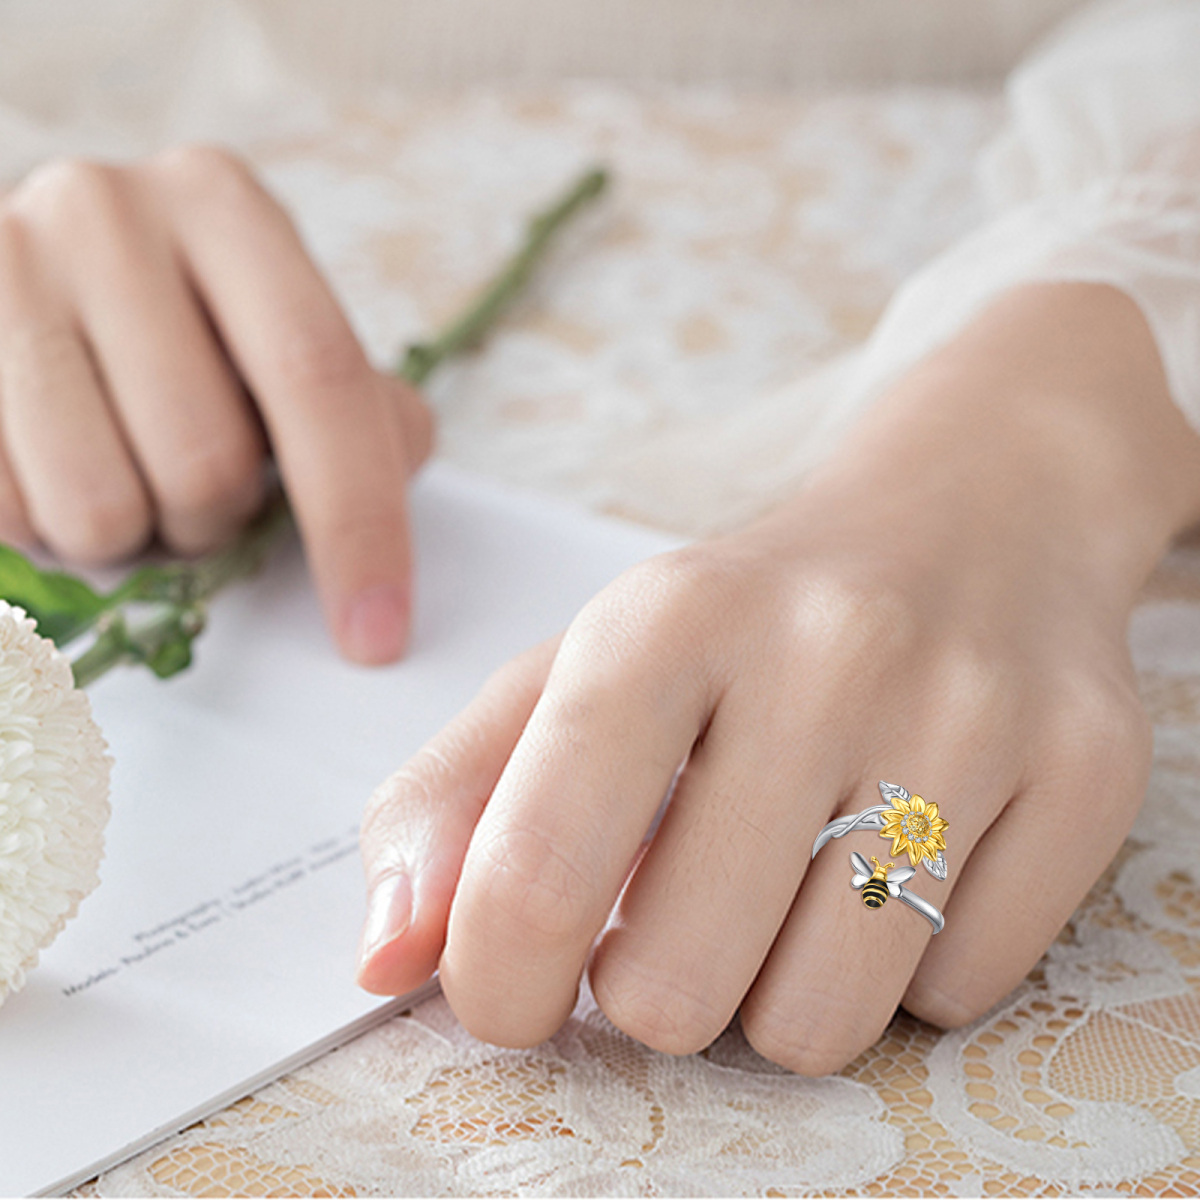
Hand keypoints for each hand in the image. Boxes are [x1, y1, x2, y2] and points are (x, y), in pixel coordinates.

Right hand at [0, 146, 430, 662]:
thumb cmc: (173, 333)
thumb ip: (360, 408)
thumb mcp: (278, 342)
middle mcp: (105, 209)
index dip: (359, 524)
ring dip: (127, 536)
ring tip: (116, 474)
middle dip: (213, 522)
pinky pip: (6, 517)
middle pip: (207, 460)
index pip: (320, 379)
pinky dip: (40, 531)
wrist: (23, 286)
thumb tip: (400, 463)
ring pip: (99, 508)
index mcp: (223, 205)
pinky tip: (45, 468)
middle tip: (191, 491)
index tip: (376, 635)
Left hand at [356, 283, 1199, 1071]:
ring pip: (821, 1020)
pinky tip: (905, 863)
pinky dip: (904, 966)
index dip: (500, 978)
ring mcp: (974, 710)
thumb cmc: (751, 612)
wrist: (971, 507)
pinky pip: (957, 995)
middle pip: (679, 987)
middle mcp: (828, 649)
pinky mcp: (1089, 770)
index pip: (539, 865)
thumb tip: (385, 960)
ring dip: (774, 990)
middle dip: (655, 986)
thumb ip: (457, 802)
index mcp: (666, 617)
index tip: (514, 988)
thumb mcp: (583, 666)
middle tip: (681, 910)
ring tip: (786, 888)